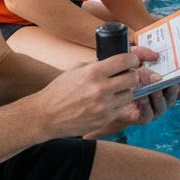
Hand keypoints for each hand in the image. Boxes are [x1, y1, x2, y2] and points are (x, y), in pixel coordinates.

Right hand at [32, 52, 147, 138]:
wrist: (47, 116)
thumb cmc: (59, 91)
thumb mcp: (76, 70)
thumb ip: (96, 64)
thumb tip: (114, 59)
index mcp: (93, 73)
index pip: (124, 61)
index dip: (132, 59)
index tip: (132, 60)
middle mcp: (100, 89)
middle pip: (133, 78)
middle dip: (132, 74)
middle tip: (127, 74)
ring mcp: (104, 107)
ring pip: (130, 94)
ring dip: (126, 90)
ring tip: (116, 89)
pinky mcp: (104, 120)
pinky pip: (121, 108)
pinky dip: (118, 104)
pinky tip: (109, 101)